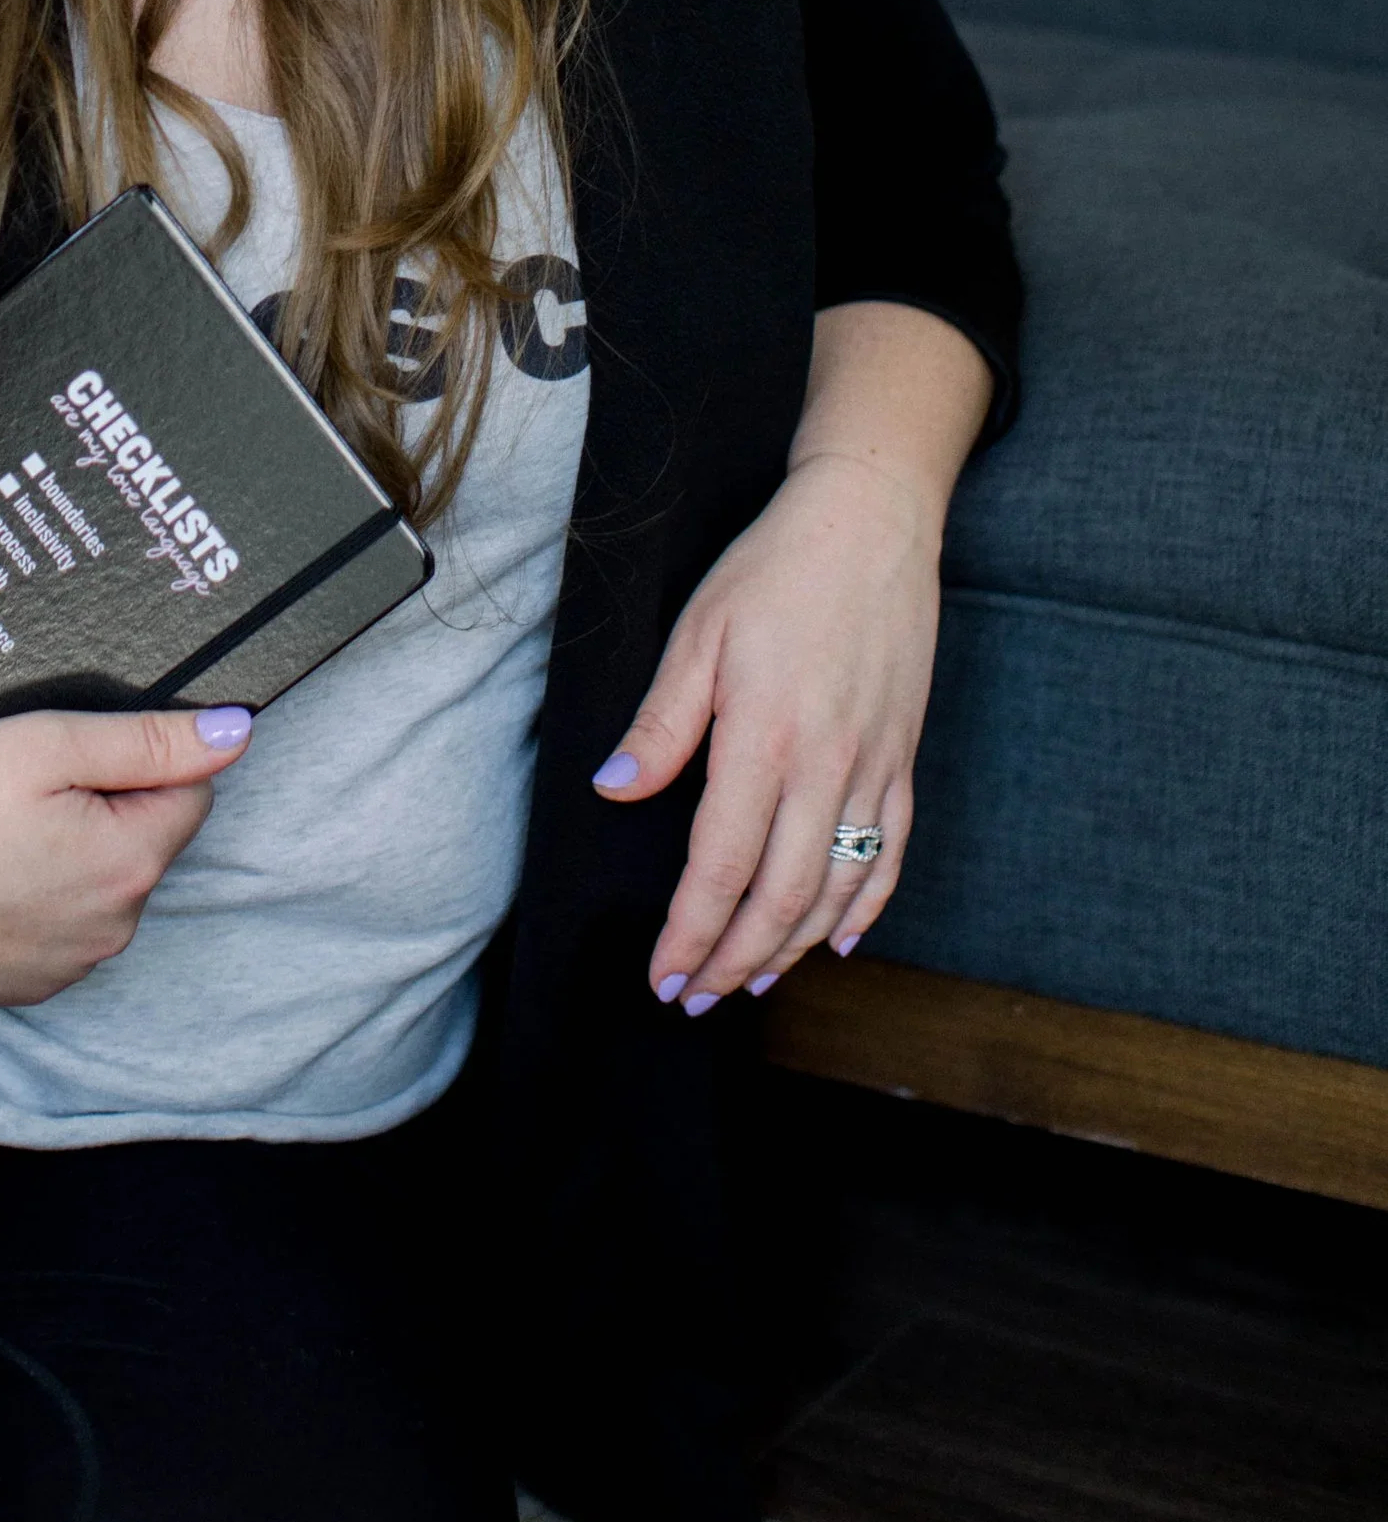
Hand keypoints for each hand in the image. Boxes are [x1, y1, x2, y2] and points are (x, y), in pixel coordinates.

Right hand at [0, 666, 249, 1007]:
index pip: (187, 793)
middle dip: (103, 807)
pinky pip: (57, 929)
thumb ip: (149, 740)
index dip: (136, 759)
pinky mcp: (20, 988)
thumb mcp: (46, 744)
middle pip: (143, 843)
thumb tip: (238, 731)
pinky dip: (33, 899)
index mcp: (129, 866)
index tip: (72, 751)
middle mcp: (112, 932)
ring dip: (70, 855)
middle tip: (21, 785)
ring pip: (99, 887)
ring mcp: (65, 969)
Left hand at [590, 451, 943, 1008]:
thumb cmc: (776, 571)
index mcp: (765, 739)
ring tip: (753, 977)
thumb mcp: (698, 635)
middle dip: (734, 958)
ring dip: (794, 946)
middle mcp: (827, 767)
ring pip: (838, 888)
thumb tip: (616, 792)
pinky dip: (867, 906)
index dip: (691, 932)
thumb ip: (661, 725)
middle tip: (696, 996)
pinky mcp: (904, 757)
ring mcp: (874, 767)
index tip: (664, 974)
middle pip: (782, 897)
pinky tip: (841, 937)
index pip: (722, 866)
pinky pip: (891, 852)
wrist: (871, 525)